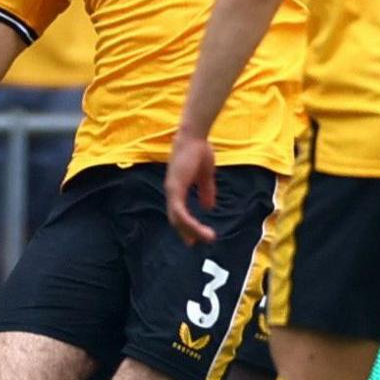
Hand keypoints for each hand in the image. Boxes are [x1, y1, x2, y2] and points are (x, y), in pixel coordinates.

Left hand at [164, 128, 218, 244]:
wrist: (195, 137)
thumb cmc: (200, 151)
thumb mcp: (206, 175)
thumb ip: (206, 191)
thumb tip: (208, 206)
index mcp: (177, 188)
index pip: (178, 212)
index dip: (186, 225)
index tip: (194, 238)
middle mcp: (171, 191)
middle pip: (176, 219)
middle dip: (187, 232)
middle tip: (196, 243)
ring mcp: (172, 190)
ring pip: (177, 219)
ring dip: (192, 230)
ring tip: (207, 237)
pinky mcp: (175, 188)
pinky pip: (180, 211)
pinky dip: (189, 222)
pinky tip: (199, 229)